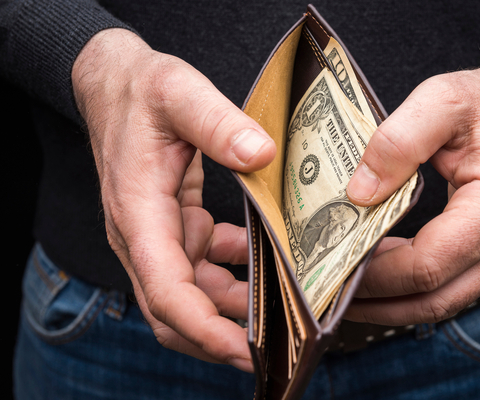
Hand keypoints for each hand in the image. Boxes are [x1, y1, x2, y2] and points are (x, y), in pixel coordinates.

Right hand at [72, 28, 275, 370]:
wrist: (117, 86)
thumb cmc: (141, 90)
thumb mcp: (178, 92)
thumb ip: (216, 122)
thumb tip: (262, 155)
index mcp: (138, 213)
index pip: (164, 290)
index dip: (201, 328)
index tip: (242, 351)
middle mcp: (144, 236)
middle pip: (176, 310)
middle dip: (219, 337)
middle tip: (276, 349)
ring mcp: (160, 235)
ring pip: (194, 295)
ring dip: (234, 309)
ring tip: (284, 312)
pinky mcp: (177, 227)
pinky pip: (205, 266)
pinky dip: (235, 273)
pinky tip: (269, 263)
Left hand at [344, 50, 479, 324]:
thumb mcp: (440, 100)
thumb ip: (397, 141)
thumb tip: (359, 194)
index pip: (430, 264)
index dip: (379, 275)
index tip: (338, 268)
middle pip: (437, 297)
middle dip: (379, 302)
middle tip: (332, 294)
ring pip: (445, 301)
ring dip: (394, 304)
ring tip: (348, 293)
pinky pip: (452, 285)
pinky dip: (412, 289)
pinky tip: (380, 275)